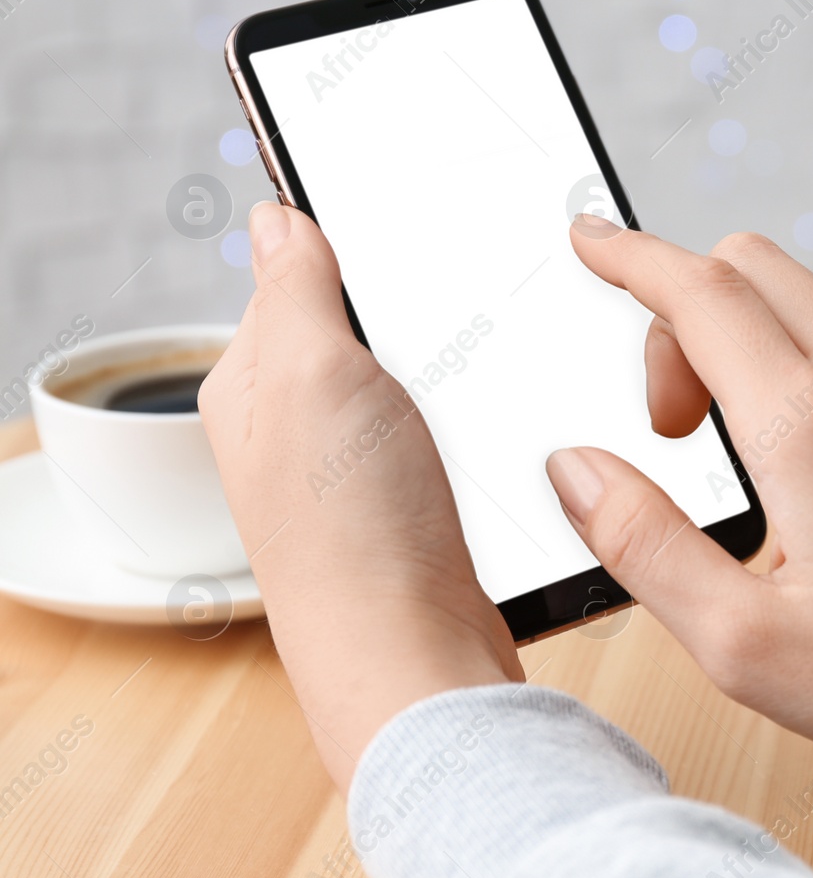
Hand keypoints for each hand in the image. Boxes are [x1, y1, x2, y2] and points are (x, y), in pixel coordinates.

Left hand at [200, 202, 520, 793]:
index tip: (411, 229)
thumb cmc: (350, 535)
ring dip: (456, 376)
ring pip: (419, 383)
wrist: (416, 660)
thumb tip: (275, 217)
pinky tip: (493, 437)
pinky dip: (479, 427)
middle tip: (457, 313)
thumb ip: (296, 286)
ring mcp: (359, 474)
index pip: (296, 276)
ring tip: (474, 388)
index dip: (353, 249)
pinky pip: (453, 437)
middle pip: (367, 329)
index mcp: (254, 386)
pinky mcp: (417, 509)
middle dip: (416, 316)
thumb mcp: (312, 374)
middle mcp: (298, 429)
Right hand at [548, 218, 812, 851]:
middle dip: (681, 314)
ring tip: (749, 461)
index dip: (626, 255)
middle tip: (671, 426)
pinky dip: (811, 360)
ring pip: (809, 299)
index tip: (587, 242)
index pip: (696, 290)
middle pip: (749, 266)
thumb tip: (575, 468)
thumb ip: (642, 543)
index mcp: (811, 425)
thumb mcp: (749, 646)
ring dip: (750, 339)